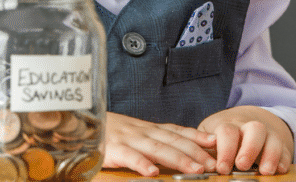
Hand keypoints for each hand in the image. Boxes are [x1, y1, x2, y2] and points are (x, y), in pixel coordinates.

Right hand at [103, 112, 217, 176]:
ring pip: (157, 148)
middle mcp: (142, 132)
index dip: (196, 136)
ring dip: (177, 158)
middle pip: (172, 141)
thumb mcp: (135, 135)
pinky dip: (141, 164)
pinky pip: (129, 157)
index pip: (176, 130)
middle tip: (212, 164)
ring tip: (194, 169)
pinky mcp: (112, 149)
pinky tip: (152, 173)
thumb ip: (155, 141)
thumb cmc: (110, 133)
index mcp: (149, 129)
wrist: (81, 122)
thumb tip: (181, 151)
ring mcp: (128, 139)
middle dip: (195, 152)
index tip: (215, 142)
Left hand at [198, 106, 293, 174]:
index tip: (222, 168)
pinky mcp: (280, 145)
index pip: (228, 131)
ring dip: (270, 155)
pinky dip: (284, 160)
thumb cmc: (221, 134)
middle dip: (249, 148)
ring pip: (273, 138)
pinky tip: (280, 170)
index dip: (225, 150)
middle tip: (242, 165)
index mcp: (229, 124)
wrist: (247, 119)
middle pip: (254, 129)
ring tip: (265, 172)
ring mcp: (267, 135)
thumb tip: (195, 164)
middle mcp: (249, 127)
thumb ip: (203, 148)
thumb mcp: (208, 136)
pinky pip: (286, 150)